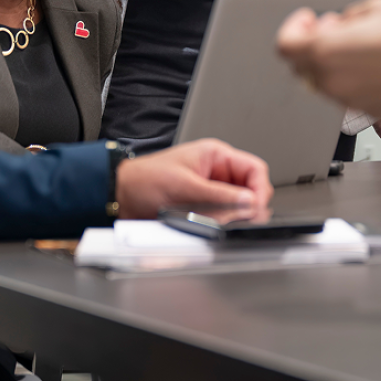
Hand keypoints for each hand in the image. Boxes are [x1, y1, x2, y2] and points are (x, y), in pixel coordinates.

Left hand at [115, 139, 271, 218]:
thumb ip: (220, 196)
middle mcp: (216, 171)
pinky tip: (210, 225)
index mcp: (215, 155)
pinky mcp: (202, 207)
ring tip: (217, 220)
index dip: (259, 190)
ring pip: (236, 205)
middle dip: (246, 206)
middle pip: (248, 189)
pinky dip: (221, 223)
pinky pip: (222, 216)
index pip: (254, 169)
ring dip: (231, 216)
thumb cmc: (144, 181)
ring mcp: (210, 190)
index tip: (256, 208)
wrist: (121, 196)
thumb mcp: (185, 187)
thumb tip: (249, 202)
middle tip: (240, 219)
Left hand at [276, 0, 380, 117]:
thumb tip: (336, 26)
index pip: (285, 46)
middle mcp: (334, 80)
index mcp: (329, 52)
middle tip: (333, 26)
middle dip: (311, 43)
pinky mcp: (369, 108)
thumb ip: (345, 18)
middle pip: (301, 65)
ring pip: (322, 80)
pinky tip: (372, 59)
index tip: (308, 19)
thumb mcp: (378, 7)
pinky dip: (348, 74)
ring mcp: (351, 99)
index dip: (293, 28)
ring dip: (329, 59)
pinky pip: (345, 91)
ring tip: (358, 40)